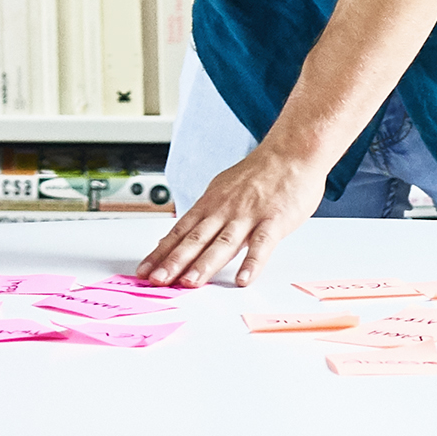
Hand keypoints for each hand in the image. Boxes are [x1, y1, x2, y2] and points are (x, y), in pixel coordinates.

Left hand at [139, 140, 326, 289]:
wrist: (292, 152)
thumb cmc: (258, 175)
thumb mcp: (223, 190)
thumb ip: (205, 215)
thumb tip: (181, 236)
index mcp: (210, 204)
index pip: (180, 231)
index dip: (161, 252)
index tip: (144, 271)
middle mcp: (224, 210)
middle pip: (195, 239)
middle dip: (174, 261)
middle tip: (157, 280)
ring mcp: (249, 215)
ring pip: (223, 243)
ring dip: (205, 264)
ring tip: (190, 283)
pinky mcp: (274, 220)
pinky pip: (262, 244)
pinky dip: (252, 262)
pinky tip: (243, 279)